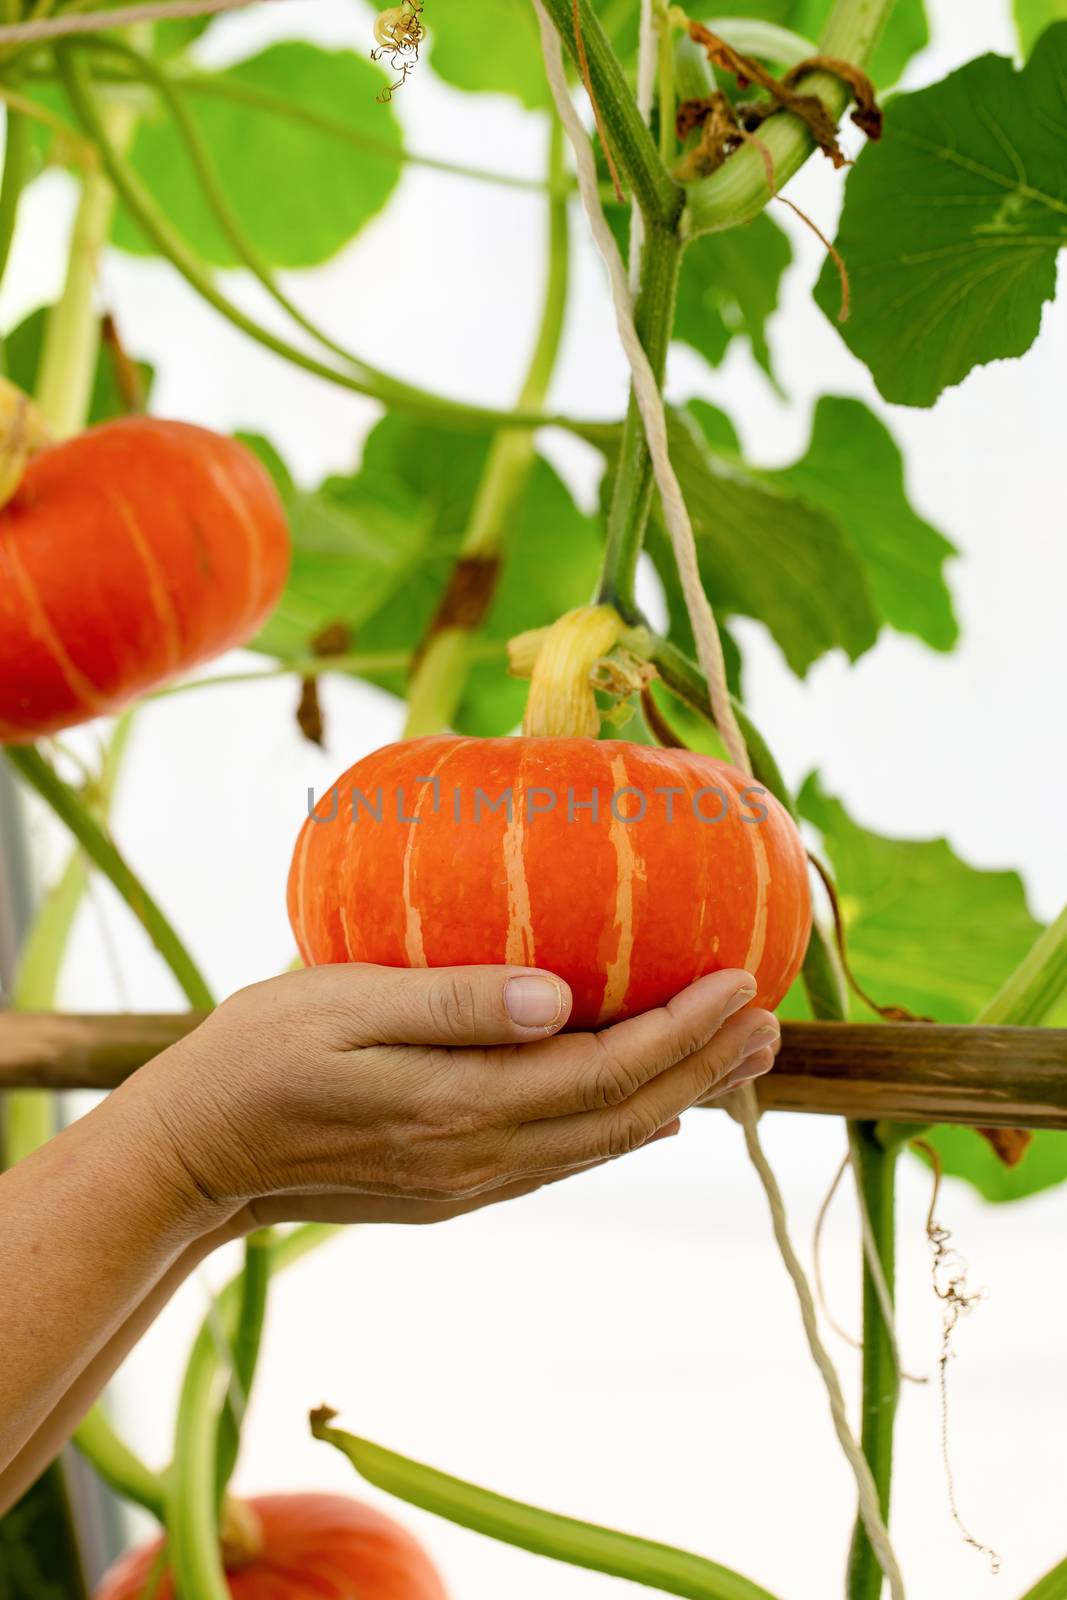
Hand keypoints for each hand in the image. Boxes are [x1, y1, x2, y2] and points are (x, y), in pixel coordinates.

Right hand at [124, 963, 780, 1235]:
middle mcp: (479, 1157)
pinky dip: (621, 1131)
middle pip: (621, 1116)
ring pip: (600, 1143)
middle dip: (704, 1066)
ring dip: (678, 1098)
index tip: (741, 981)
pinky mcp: (451, 1188)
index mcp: (458, 1107)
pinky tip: (656, 1113)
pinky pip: (562, 1158)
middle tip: (771, 1022)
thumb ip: (449, 1003)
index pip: (601, 1072)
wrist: (195, 1156)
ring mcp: (468, 1182)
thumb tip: (555, 997)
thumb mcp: (337, 1006)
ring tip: (741, 1059)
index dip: (680, 1030)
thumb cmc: (254, 1055)